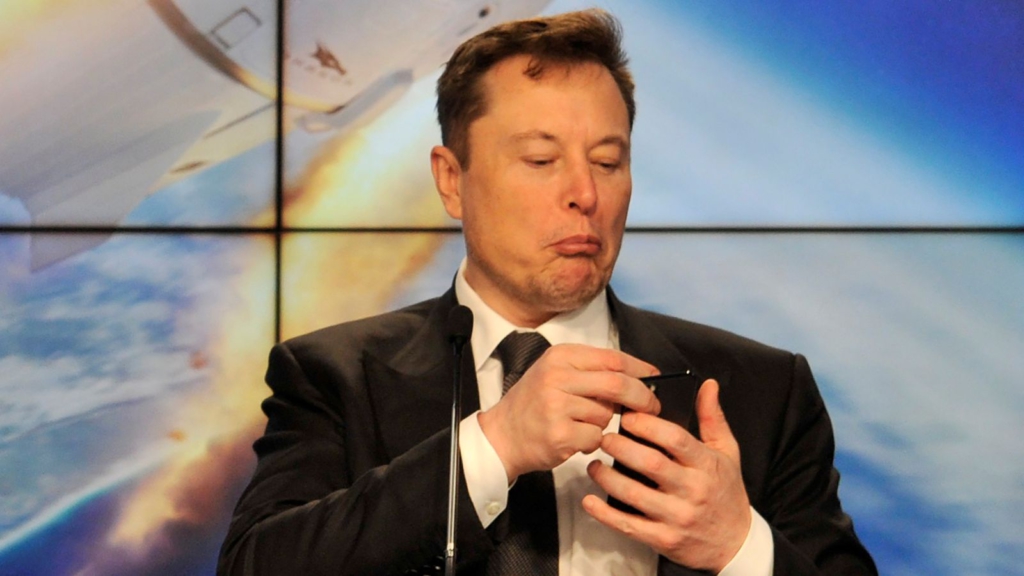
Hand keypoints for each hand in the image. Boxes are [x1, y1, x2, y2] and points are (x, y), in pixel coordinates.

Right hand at [478, 344, 660, 480]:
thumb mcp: (557, 374)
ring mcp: (556, 405)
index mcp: (560, 357)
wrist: (501, 435)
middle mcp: (557, 377)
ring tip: (580, 425)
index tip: (654, 378)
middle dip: (641, 397)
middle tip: (652, 406)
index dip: (639, 369)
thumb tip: (641, 376)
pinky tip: (574, 439)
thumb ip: (592, 371)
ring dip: (604, 424)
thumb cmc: (535, 405)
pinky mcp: (559, 434)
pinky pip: (596, 437)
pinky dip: (592, 442)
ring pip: (607, 414)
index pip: (612, 358)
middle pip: (617, 384)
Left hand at [582, 379, 750, 571]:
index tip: (627, 416)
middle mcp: (692, 491)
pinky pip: (629, 526)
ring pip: (635, 495)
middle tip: (603, 438)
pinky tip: (589, 500)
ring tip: (594, 463)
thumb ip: (712, 418)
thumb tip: (708, 384)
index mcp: (706, 465)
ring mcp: (677, 517)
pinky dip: (605, 514)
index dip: (648, 426)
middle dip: (621, 448)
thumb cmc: (726, 492)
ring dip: (608, 478)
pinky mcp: (663, 539)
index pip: (676, 440)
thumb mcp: (727, 452)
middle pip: (651, 464)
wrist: (735, 542)